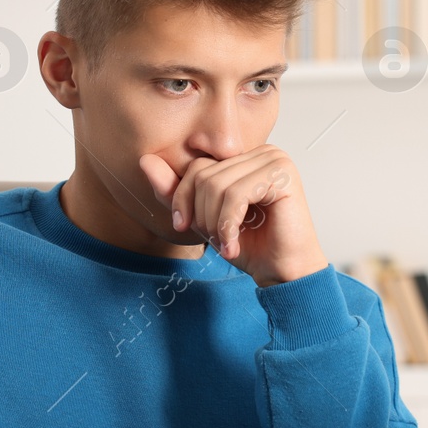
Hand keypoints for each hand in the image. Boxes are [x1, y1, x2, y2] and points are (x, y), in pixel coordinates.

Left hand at [140, 146, 329, 287]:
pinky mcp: (282, 176)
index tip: (189, 228)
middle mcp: (262, 152)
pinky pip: (234, 196)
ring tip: (226, 244)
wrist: (284, 274)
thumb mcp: (204, 218)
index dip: (184, 199)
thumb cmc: (252, 246)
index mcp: (245, 158)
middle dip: (200, 214)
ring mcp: (275, 160)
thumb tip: (144, 161)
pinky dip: (227, 226)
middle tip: (215, 240)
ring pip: (216, 186)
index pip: (197, 166)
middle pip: (204, 174)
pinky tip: (233, 247)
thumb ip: (176, 192)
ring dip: (214, 224)